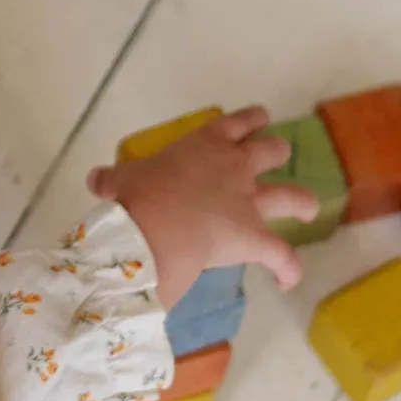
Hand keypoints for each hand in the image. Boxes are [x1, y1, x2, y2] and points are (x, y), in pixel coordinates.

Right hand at [86, 106, 319, 306]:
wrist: (151, 230)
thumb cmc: (134, 197)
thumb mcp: (118, 181)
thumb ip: (111, 179)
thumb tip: (95, 181)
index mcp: (206, 144)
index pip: (239, 122)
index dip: (251, 121)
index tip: (256, 121)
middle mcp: (236, 167)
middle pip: (274, 150)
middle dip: (276, 155)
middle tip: (272, 161)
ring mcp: (251, 202)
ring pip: (296, 196)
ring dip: (303, 203)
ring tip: (305, 209)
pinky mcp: (256, 238)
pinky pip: (285, 256)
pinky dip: (289, 269)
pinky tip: (286, 280)